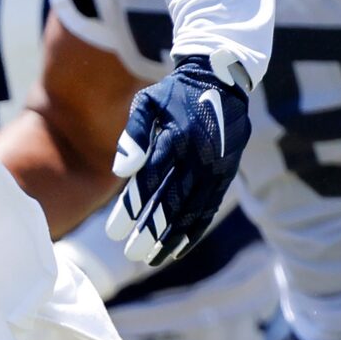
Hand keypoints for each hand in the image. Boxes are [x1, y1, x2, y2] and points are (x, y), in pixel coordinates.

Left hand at [106, 57, 251, 268]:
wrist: (221, 80)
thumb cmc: (174, 93)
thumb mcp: (148, 103)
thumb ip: (133, 136)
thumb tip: (121, 171)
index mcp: (176, 138)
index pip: (150, 182)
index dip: (132, 209)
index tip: (114, 232)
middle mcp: (198, 157)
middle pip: (172, 203)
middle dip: (151, 231)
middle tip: (131, 253)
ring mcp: (215, 168)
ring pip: (193, 211)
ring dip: (172, 238)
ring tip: (152, 259)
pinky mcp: (226, 175)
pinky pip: (209, 209)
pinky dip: (193, 232)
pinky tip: (178, 249)